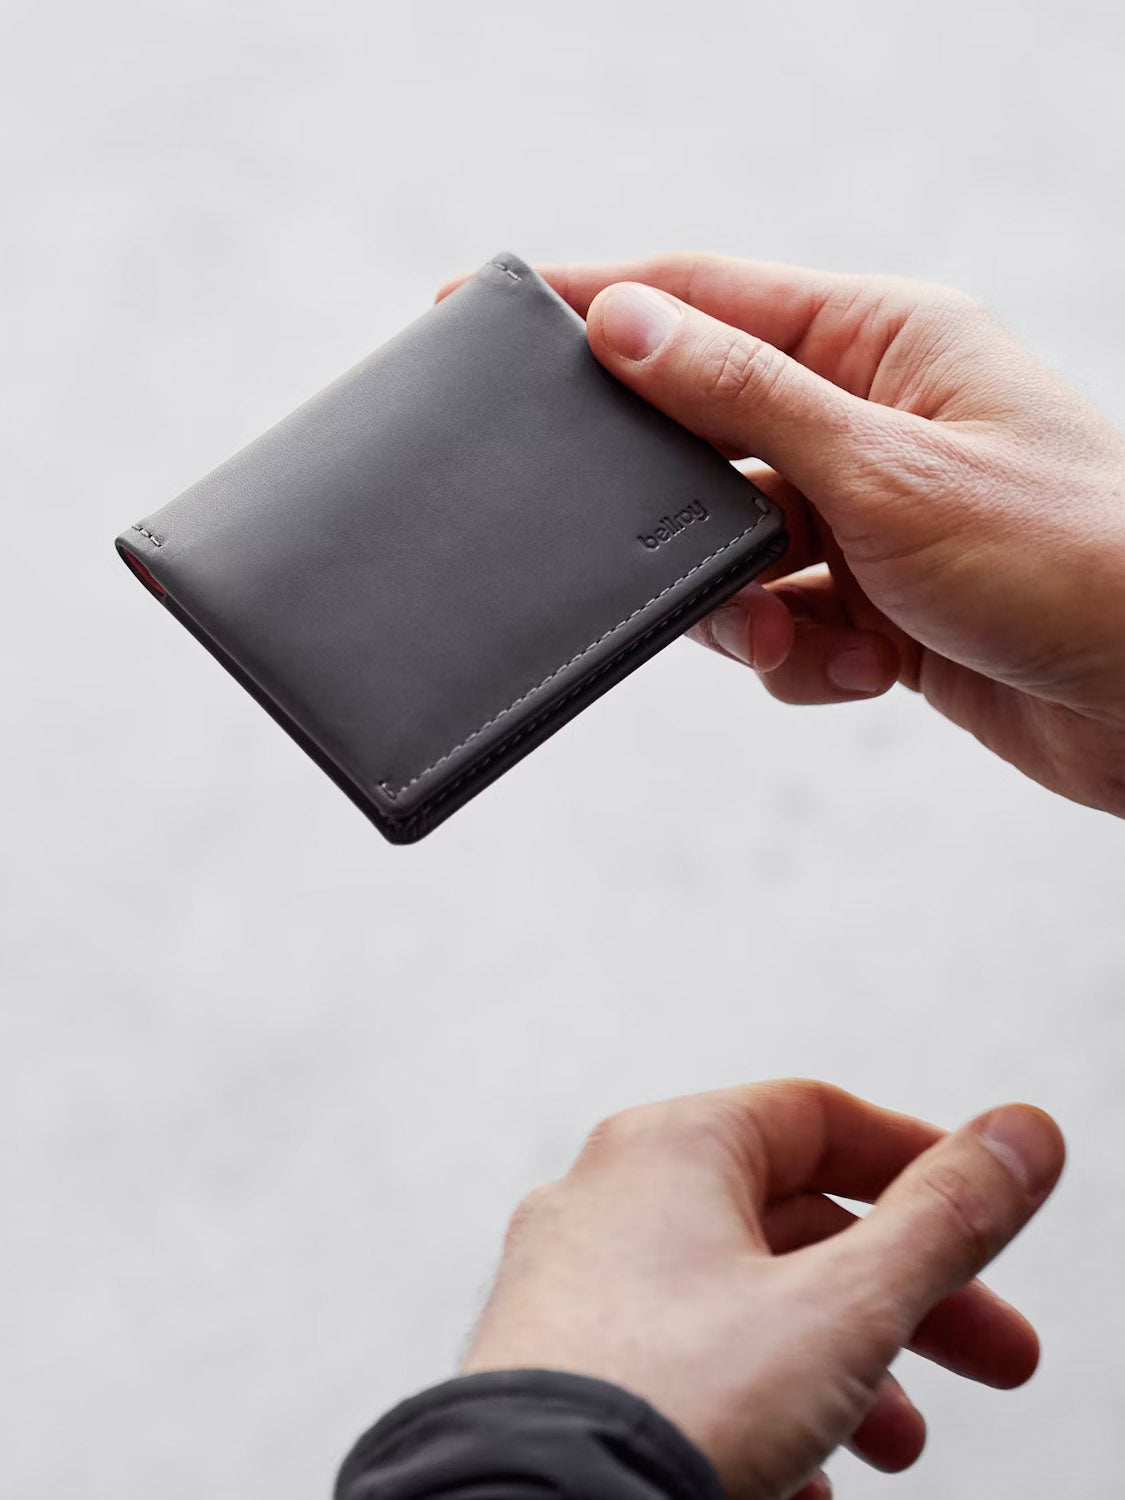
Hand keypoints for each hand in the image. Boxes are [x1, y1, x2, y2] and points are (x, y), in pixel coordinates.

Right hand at [440, 256, 1124, 813]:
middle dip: (678, 510)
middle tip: (631, 546)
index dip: (596, 302)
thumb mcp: (885, 467)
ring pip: (738, 551)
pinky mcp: (883, 603)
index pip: (705, 300)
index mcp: (882, 343)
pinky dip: (806, 657)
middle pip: (709, 441)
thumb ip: (744, 398)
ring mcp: (876, 515)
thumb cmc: (1072, 556)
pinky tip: (863, 670)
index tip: (492, 306)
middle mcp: (872, 420)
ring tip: (793, 634)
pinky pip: (788, 624)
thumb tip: (625, 324)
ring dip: (749, 606)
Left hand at [461, 1079, 1063, 1499]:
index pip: (818, 1119)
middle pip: (791, 1223)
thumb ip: (943, 1220)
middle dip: (905, 1295)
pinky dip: (757, 1410)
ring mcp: (573, 1283)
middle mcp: (610, 1198)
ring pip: (740, 1304)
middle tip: (995, 1360)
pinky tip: (801, 1488)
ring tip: (897, 1449)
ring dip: (839, 1366)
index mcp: (671, 1148)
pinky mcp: (555, 1365)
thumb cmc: (675, 1403)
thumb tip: (1022, 1133)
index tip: (988, 1215)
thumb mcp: (844, 1308)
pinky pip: (679, 1368)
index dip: (917, 1162)